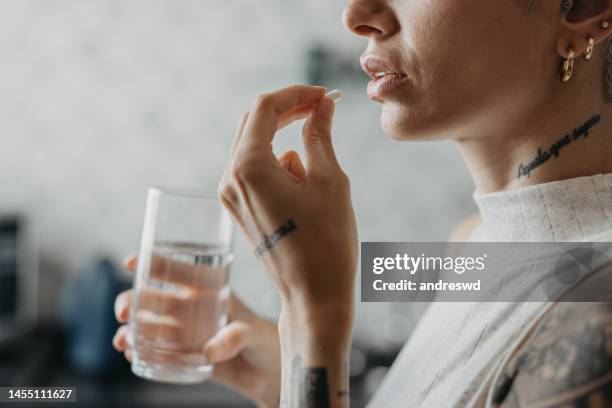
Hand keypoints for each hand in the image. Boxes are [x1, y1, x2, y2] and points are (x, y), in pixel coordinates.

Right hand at [112, 254, 280, 407]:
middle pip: (152, 299)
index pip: (178, 271)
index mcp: (208, 292)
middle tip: (124, 312)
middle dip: (131, 301)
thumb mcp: (254, 332)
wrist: (269, 371)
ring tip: (124, 341)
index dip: (153, 263)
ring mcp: (184, 333)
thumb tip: (209, 352)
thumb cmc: (266, 340)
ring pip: (147, 325)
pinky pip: (154, 352)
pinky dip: (138, 352)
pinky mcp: (183, 357)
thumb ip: (234, 338)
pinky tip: (130, 355)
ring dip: (129, 329)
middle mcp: (191, 309)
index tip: (132, 262)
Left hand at [218, 85, 357, 319]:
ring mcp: (230, 196)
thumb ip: (320, 135)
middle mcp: (229, 179)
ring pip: (256, 147)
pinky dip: (280, 166)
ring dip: (287, 142)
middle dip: (289, 112)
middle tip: (323, 109)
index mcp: (248, 168)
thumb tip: (322, 106)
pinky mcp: (238, 208)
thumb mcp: (330, 180)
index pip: (265, 108)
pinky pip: (256, 171)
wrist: (314, 295)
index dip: (296, 94)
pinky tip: (303, 193)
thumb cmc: (327, 241)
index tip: (324, 95)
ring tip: (317, 173)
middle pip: (254, 123)